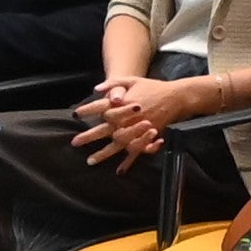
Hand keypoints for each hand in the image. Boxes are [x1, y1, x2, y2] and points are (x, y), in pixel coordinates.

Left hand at [71, 73, 193, 167]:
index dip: (88, 110)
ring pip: (118, 143)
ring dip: (104, 153)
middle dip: (89, 136)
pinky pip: (136, 151)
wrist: (175, 97)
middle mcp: (129, 117)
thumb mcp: (133, 80)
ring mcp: (138, 128)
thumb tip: (96, 89)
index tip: (75, 114)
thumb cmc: (152, 88)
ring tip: (90, 160)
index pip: (101, 107)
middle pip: (106, 128)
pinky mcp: (147, 136)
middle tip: (75, 142)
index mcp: (124, 103)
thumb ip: (114, 83)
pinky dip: (129, 161)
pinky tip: (120, 170)